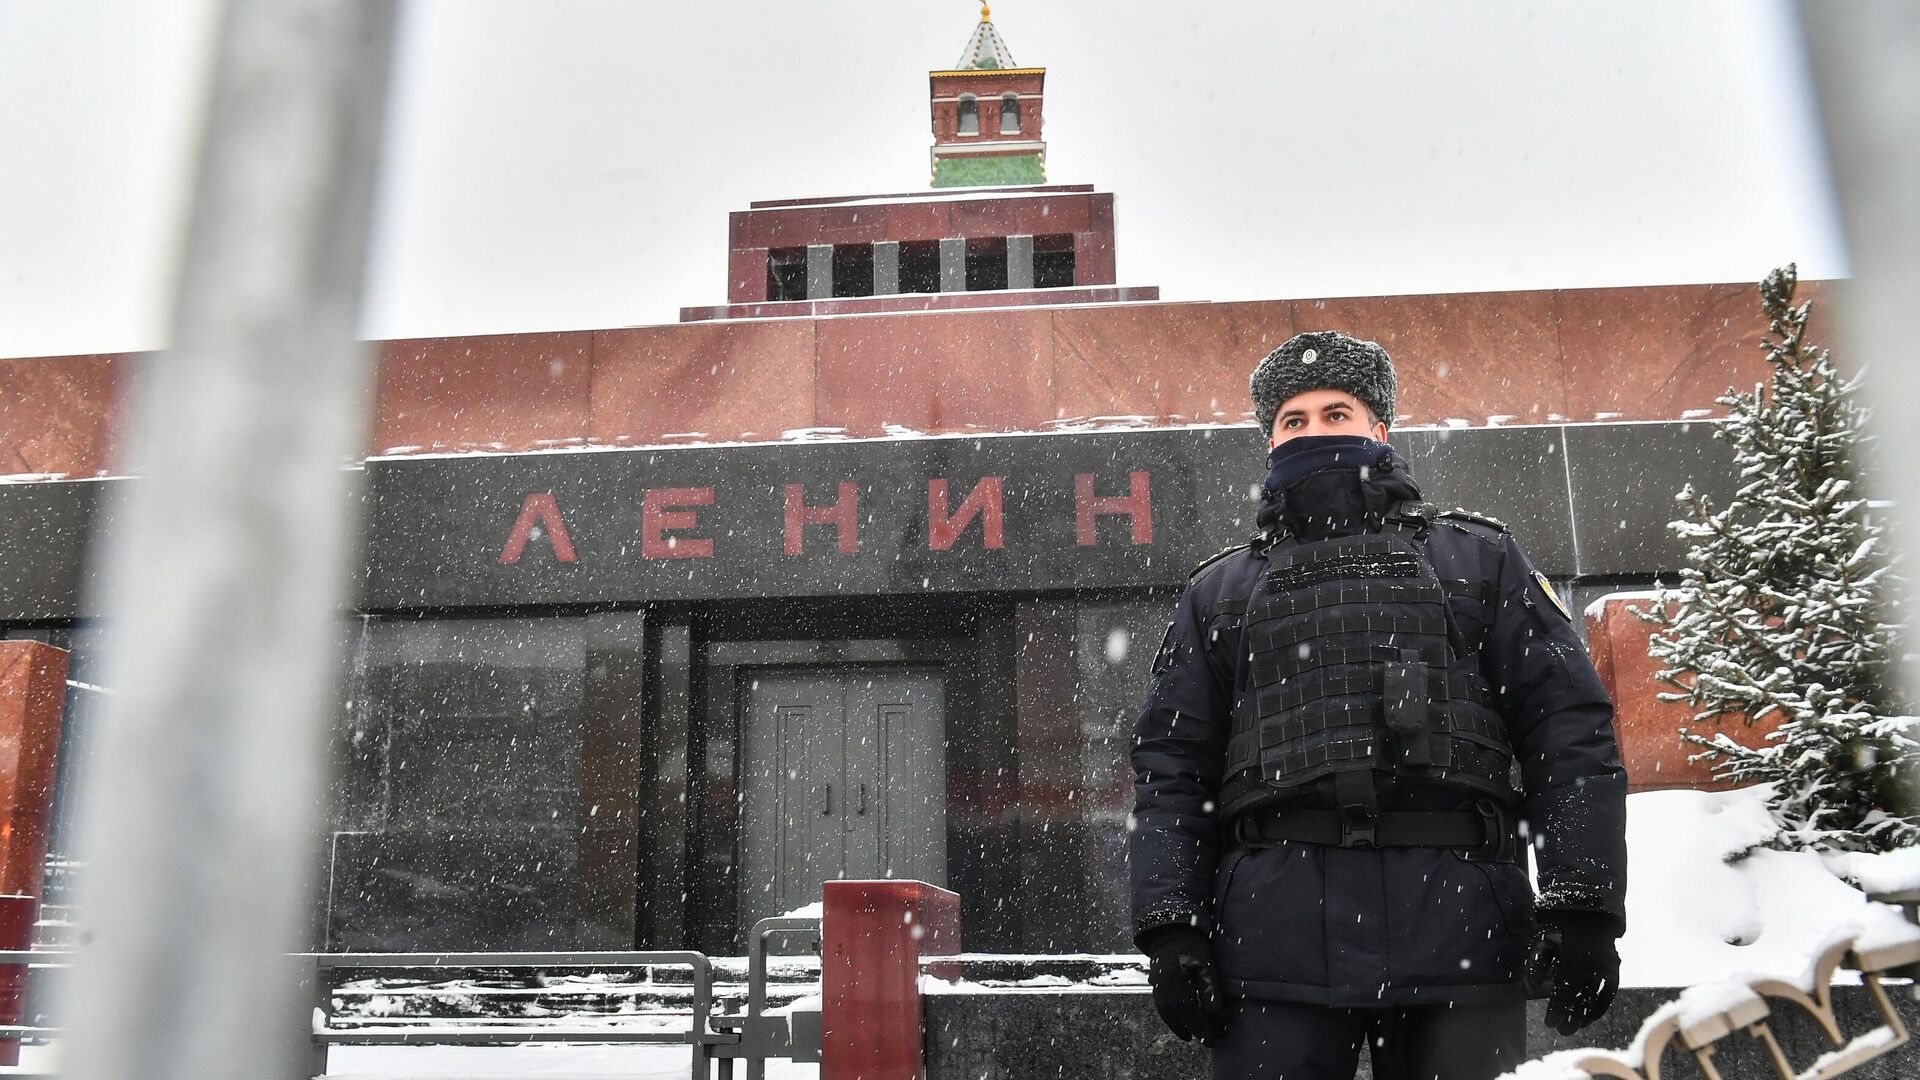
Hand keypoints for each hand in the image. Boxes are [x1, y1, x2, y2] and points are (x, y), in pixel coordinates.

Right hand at [1143, 926, 1229, 1042]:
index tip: (1215, 1041)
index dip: (1205, 1033)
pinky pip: (1164, 1012)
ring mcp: (1158, 993)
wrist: (1170, 935)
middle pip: (1184, 1022)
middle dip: (1198, 1032)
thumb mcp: (1207, 967)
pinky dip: (1173, 1021)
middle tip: (1210, 1039)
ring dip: (1185, 1028)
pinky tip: (1181, 1026)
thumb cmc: (1192, 949)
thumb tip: (1215, 1015)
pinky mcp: (1156, 990)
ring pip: (1172, 1019)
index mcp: (1180, 991)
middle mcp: (1166, 996)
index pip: (1194, 1020)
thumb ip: (1211, 992)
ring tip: (1195, 1035)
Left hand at [1527, 911, 1620, 1035]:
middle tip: (1561, 1031)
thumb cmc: (1558, 928)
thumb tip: (1528, 992)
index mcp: (1571, 963)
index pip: (1563, 996)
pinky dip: (1600, 1008)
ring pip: (1595, 1002)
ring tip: (1574, 1028)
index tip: (1549, 1023)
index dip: (1556, 1012)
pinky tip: (1590, 1017)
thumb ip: (1534, 968)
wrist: (1587, 912)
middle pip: (1580, 1003)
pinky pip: (1608, 995)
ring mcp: (1605, 971)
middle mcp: (1590, 970)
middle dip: (1570, 1019)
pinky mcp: (1614, 971)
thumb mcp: (1541, 943)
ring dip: (1585, 1018)